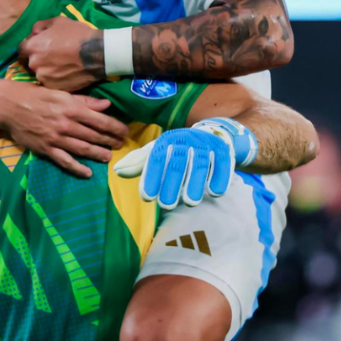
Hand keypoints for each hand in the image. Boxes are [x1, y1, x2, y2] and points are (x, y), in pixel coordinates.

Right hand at [0, 80, 128, 177]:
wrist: (8, 106)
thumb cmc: (34, 96)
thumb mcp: (59, 93)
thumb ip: (83, 101)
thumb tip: (106, 105)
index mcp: (71, 108)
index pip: (100, 120)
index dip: (115, 127)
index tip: (125, 131)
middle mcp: (66, 124)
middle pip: (94, 136)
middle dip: (110, 141)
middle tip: (120, 144)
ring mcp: (56, 138)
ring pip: (83, 149)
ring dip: (98, 154)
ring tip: (108, 156)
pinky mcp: (45, 149)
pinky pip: (65, 161)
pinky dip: (77, 168)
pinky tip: (87, 172)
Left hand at [18, 16, 105, 91]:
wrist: (96, 53)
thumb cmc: (76, 34)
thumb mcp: (57, 22)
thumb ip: (39, 27)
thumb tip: (32, 34)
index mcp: (31, 47)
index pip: (21, 51)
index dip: (28, 48)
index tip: (36, 49)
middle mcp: (34, 64)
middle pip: (30, 63)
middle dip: (38, 59)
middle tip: (52, 56)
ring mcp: (44, 78)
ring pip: (40, 74)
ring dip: (46, 70)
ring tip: (61, 65)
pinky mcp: (54, 88)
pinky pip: (50, 82)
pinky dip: (55, 78)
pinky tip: (65, 72)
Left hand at [114, 118, 256, 209]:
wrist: (212, 134)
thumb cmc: (178, 149)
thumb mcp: (158, 152)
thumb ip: (139, 162)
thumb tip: (117, 171)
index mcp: (167, 141)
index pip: (156, 158)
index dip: (151, 177)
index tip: (146, 197)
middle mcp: (185, 140)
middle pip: (177, 163)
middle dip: (171, 184)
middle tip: (165, 205)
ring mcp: (205, 145)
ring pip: (199, 164)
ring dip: (194, 184)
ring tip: (189, 203)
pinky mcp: (223, 151)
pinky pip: (222, 164)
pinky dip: (219, 177)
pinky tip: (215, 192)